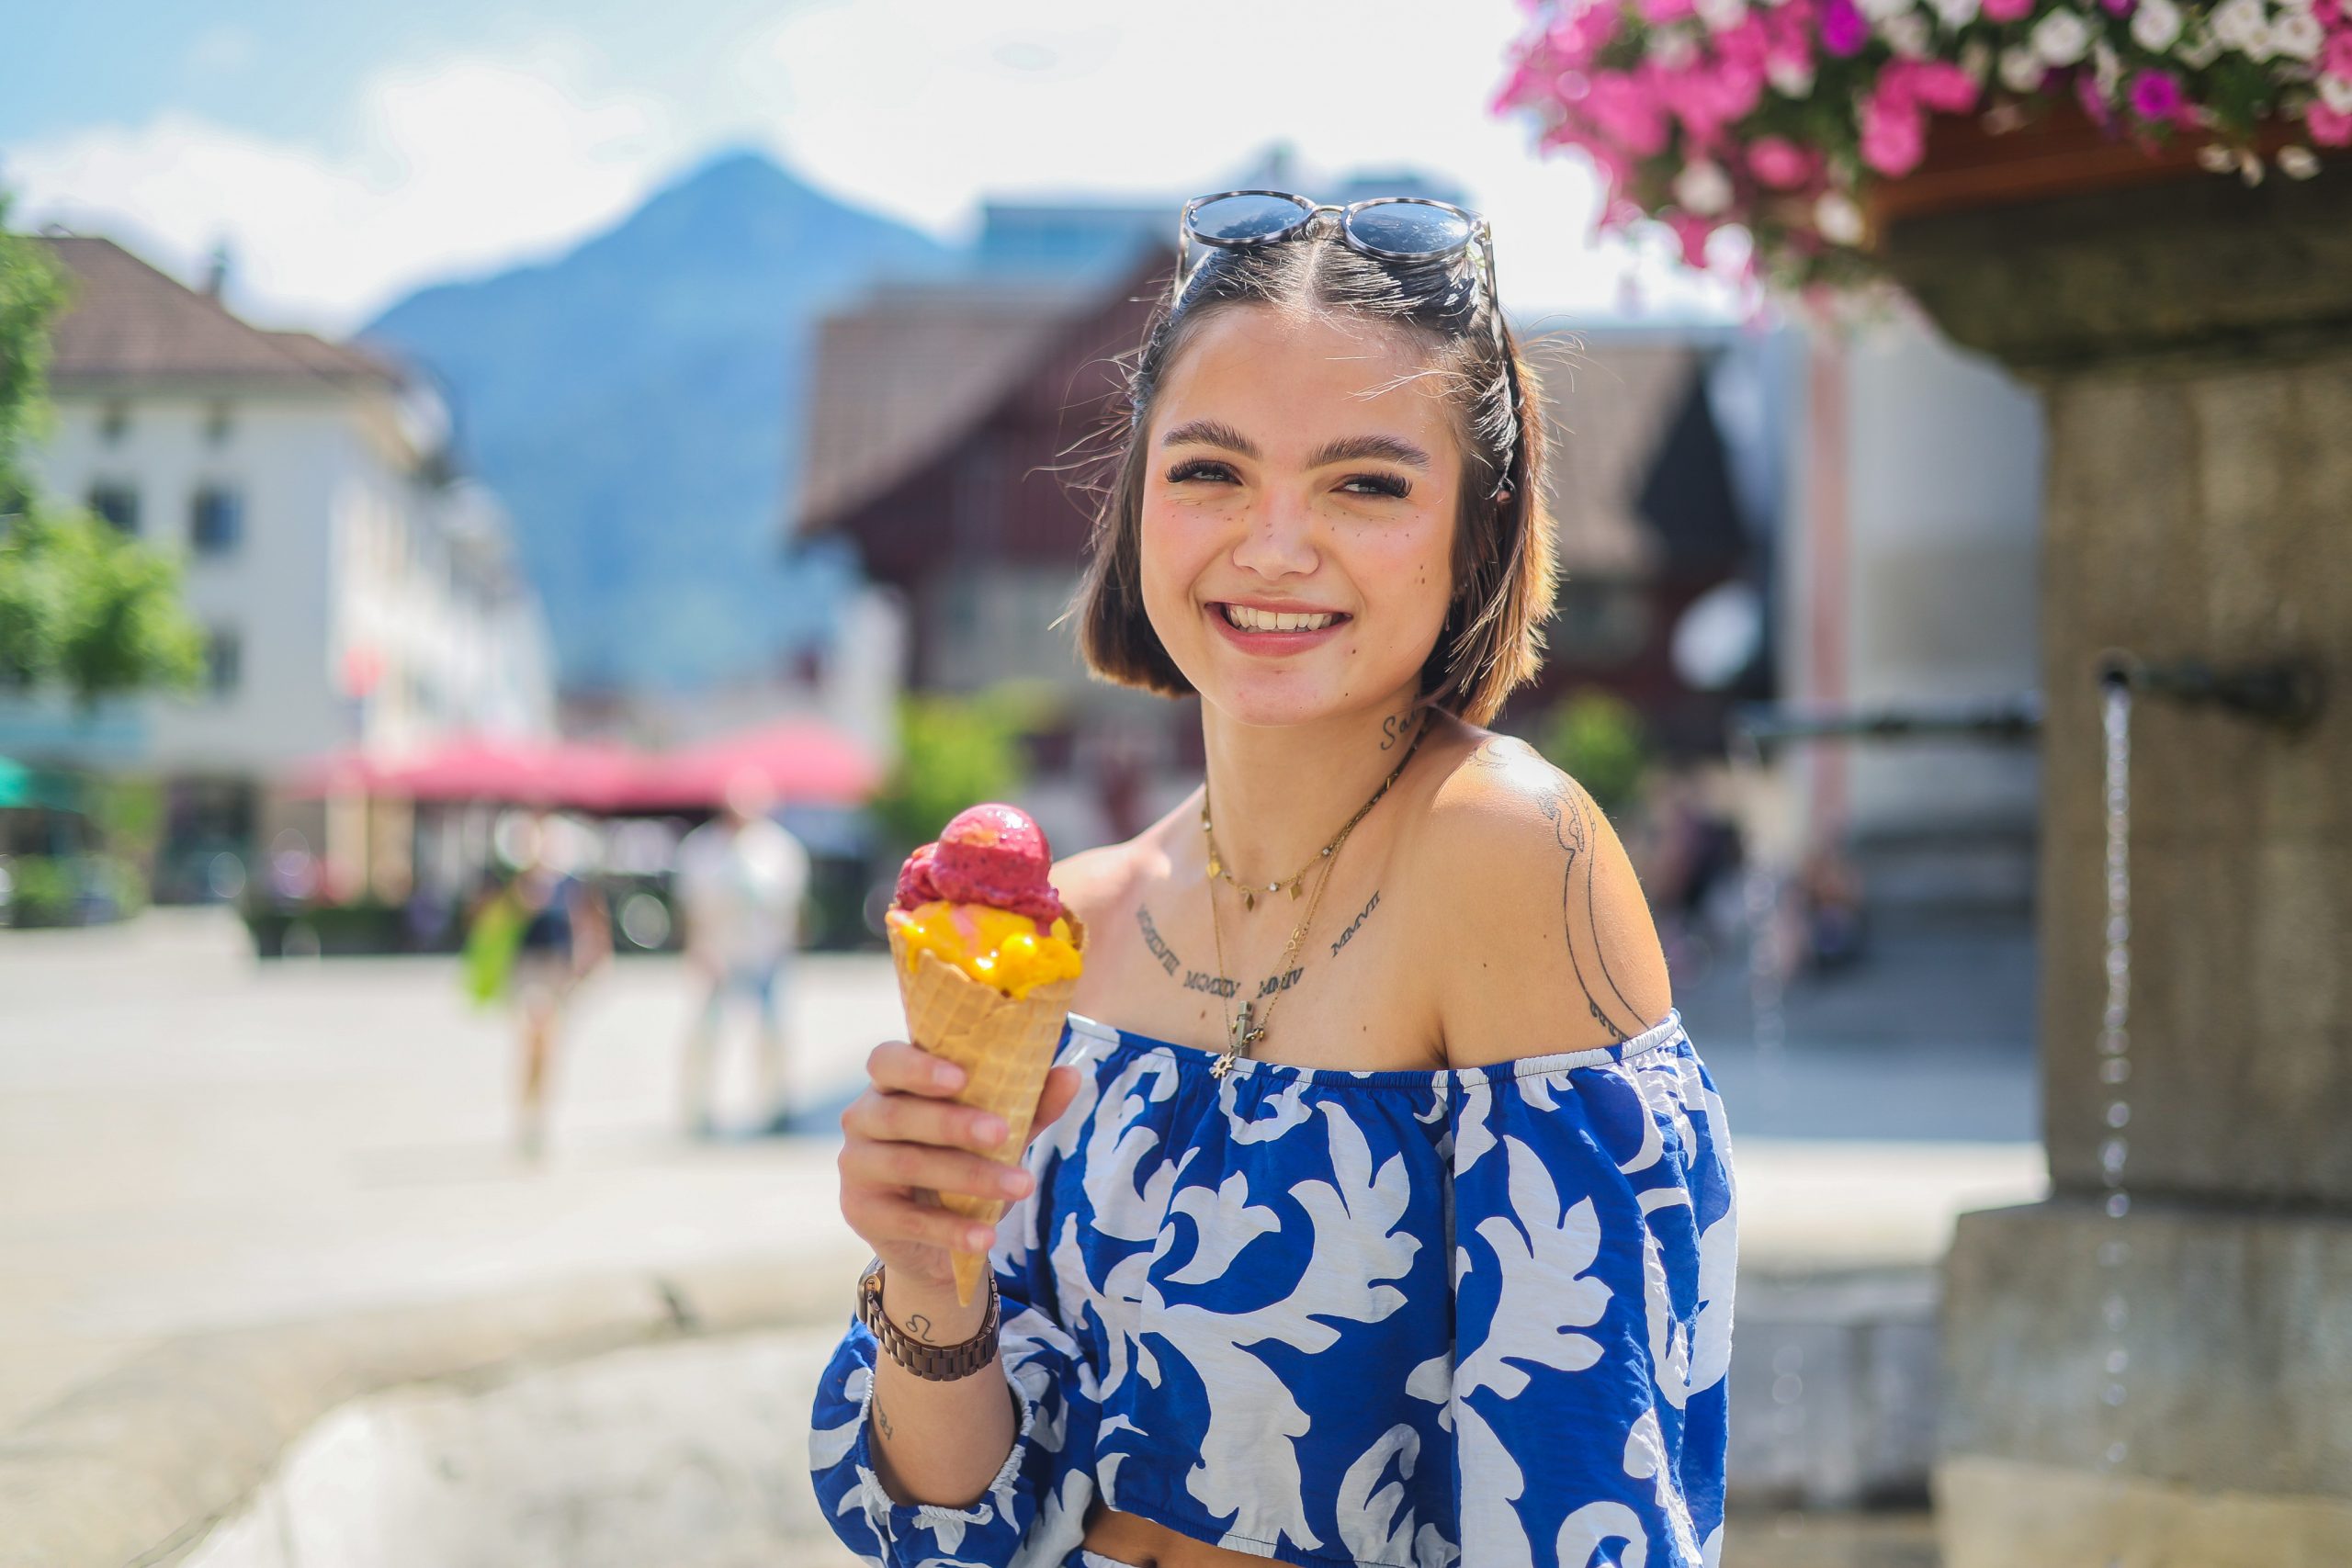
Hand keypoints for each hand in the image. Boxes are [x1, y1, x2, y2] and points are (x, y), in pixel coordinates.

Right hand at [838, 1041, 1081, 1300]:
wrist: (933, 1237)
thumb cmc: (961, 1160)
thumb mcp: (996, 1131)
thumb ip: (1028, 1104)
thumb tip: (1070, 1075)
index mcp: (892, 1084)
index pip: (887, 1060)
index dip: (918, 1067)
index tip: (962, 1077)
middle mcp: (863, 1118)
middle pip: (897, 1113)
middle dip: (953, 1122)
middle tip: (1003, 1132)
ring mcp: (857, 1167)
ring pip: (907, 1164)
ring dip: (968, 1176)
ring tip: (1020, 1187)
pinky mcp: (863, 1212)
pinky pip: (908, 1219)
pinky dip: (952, 1228)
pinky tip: (987, 1235)